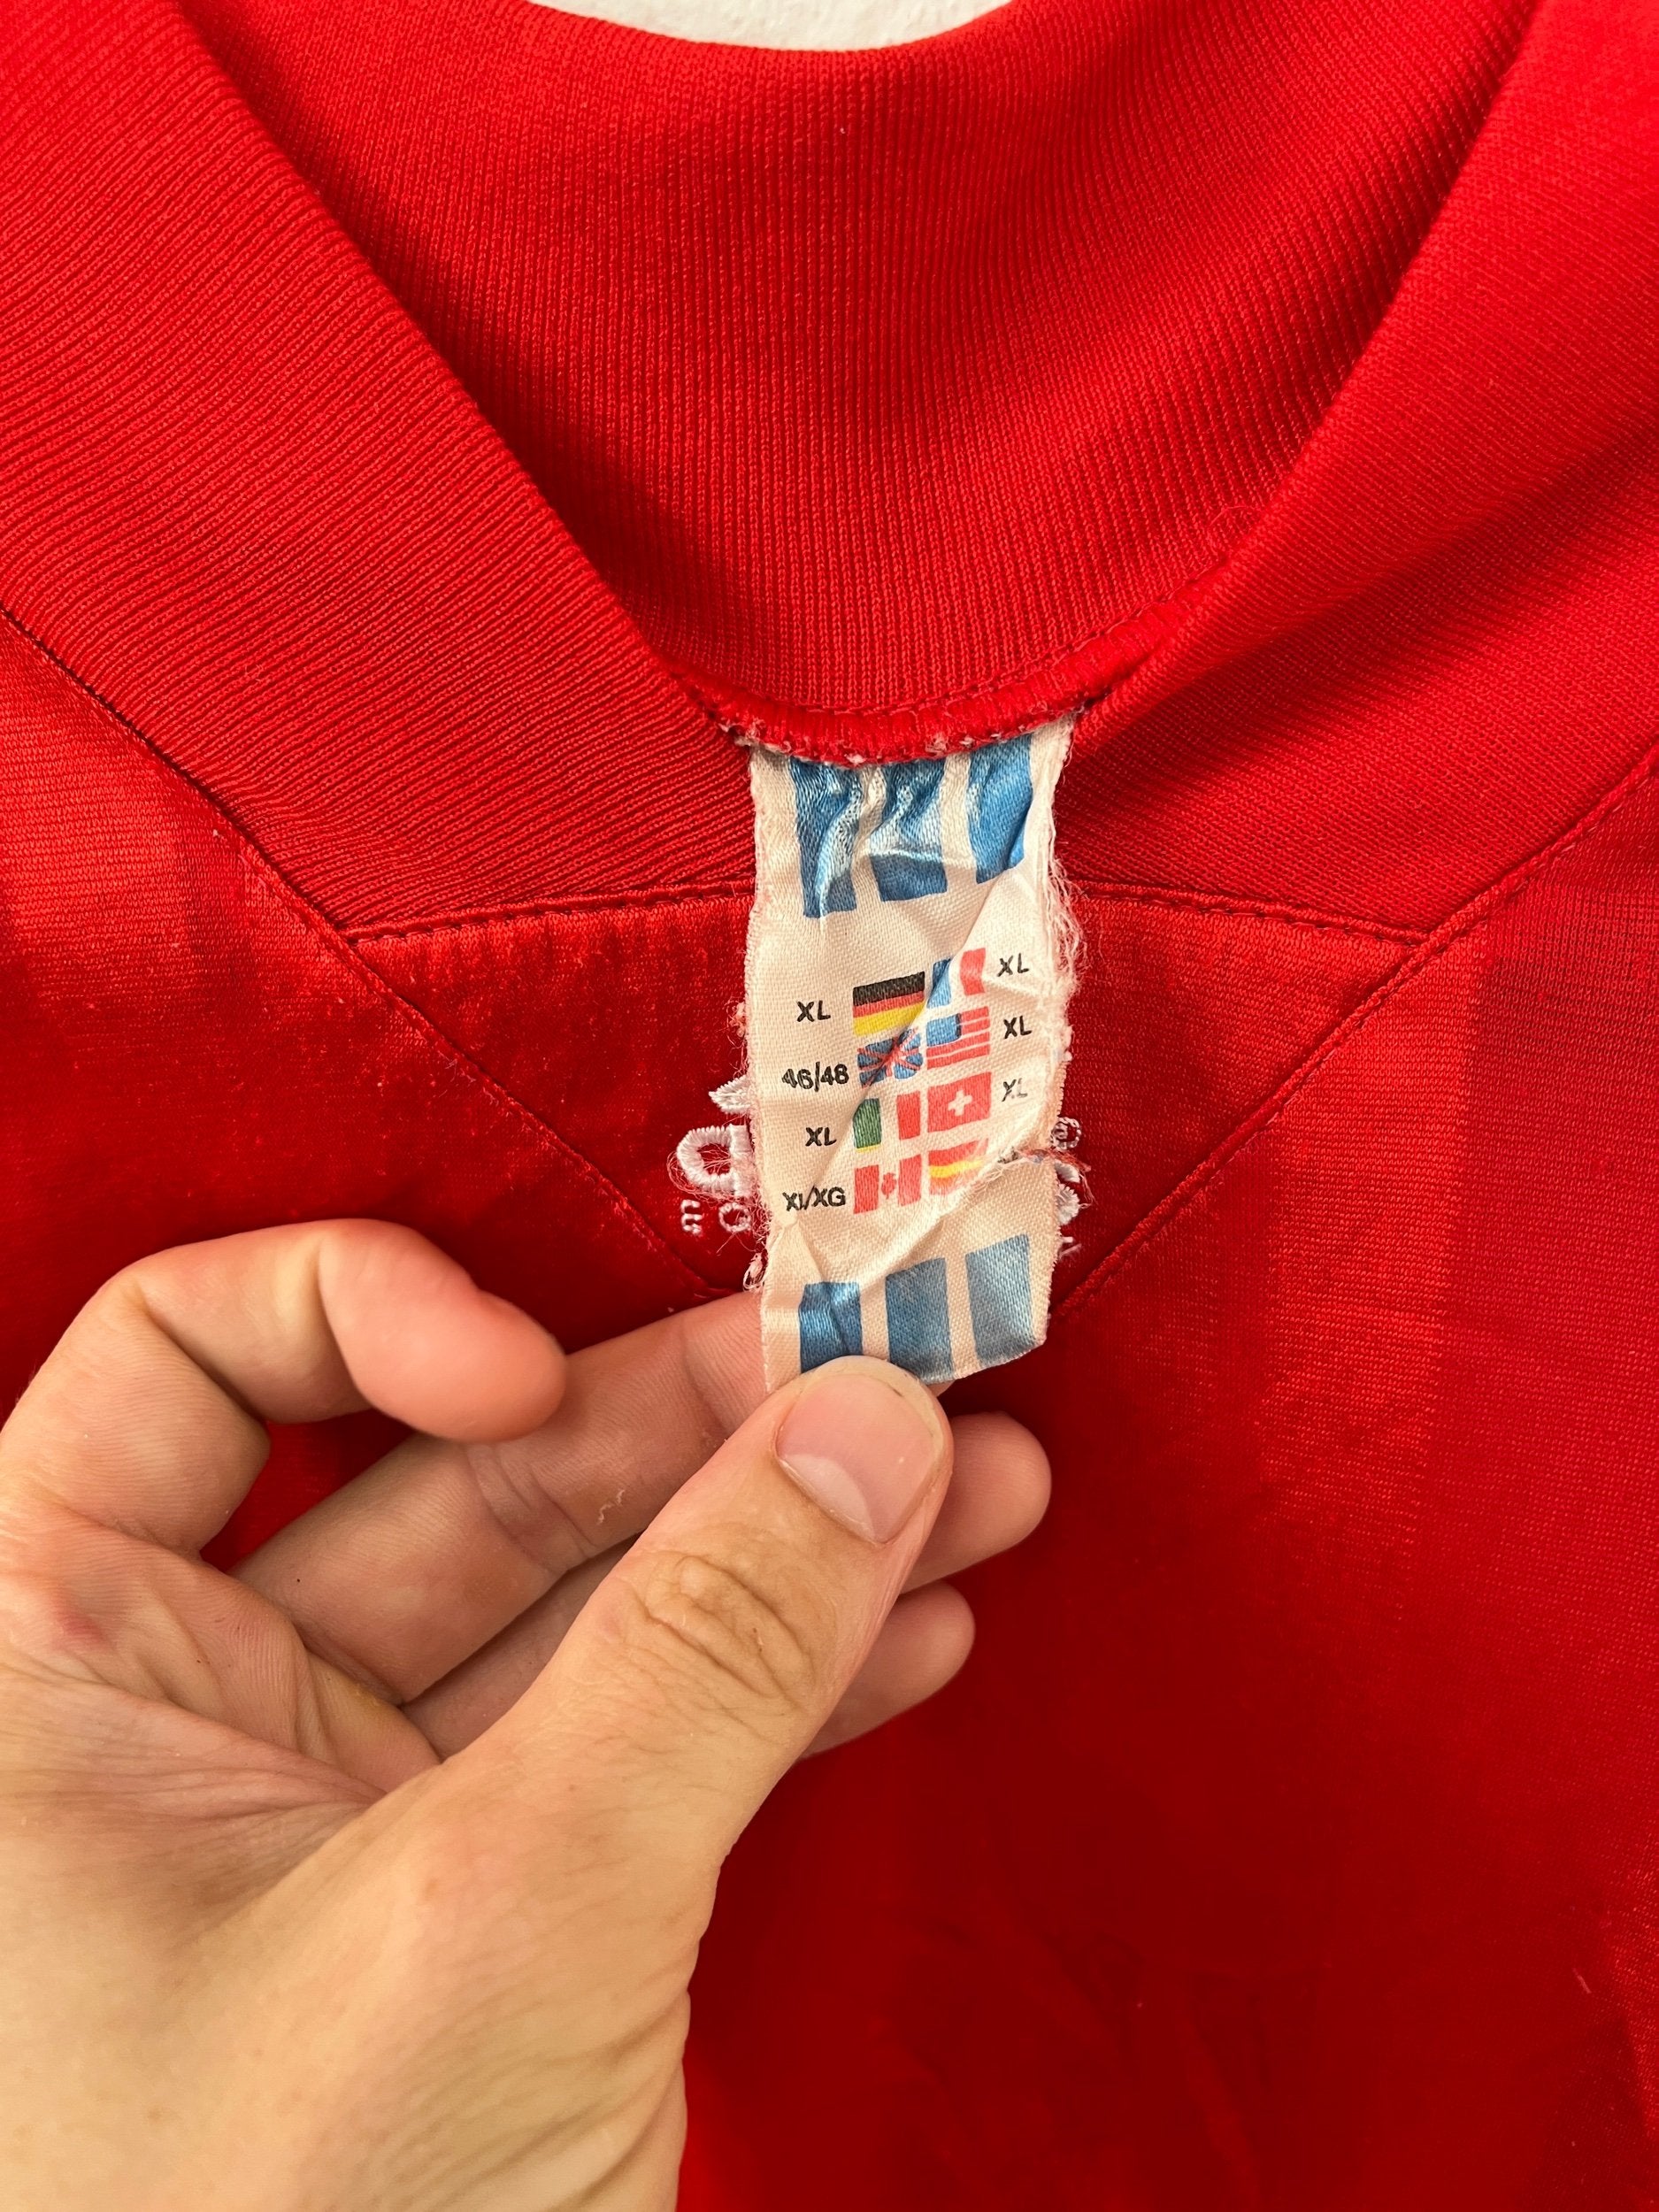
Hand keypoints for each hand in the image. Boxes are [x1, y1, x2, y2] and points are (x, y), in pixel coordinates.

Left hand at [0, 1221, 1046, 2208]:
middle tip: (890, 1359)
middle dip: (688, 1421)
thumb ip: (698, 1658)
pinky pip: (644, 1745)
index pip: (179, 1363)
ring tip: (975, 1470)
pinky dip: (783, 1684)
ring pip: (583, 1611)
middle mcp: (190, 1723)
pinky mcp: (491, 1919)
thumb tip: (868, 1417)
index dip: (363, 1312)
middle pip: (455, 1478)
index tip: (534, 1373)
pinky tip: (921, 1623)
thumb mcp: (496, 1929)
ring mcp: (354, 1826)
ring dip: (783, 1542)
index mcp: (52, 1671)